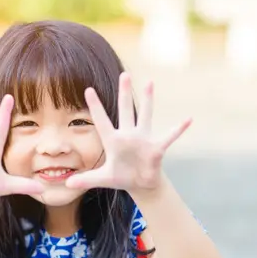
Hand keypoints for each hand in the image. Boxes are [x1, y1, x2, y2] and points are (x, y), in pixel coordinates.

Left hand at [65, 73, 190, 194]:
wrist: (140, 184)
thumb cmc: (121, 177)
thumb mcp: (102, 179)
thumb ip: (86, 179)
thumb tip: (68, 183)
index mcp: (113, 141)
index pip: (102, 121)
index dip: (96, 106)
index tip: (88, 89)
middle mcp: (128, 135)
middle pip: (125, 110)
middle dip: (124, 92)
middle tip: (124, 74)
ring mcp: (143, 140)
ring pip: (145, 115)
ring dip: (148, 100)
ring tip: (150, 82)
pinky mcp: (156, 149)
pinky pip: (169, 137)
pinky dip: (178, 129)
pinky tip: (188, 119)